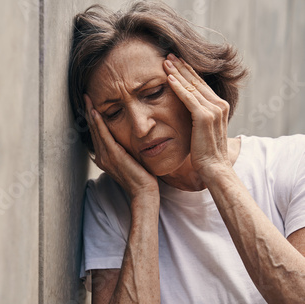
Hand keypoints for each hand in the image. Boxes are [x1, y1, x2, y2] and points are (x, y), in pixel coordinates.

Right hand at [84, 94, 158, 198]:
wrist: (143, 192)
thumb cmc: (142, 178)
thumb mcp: (131, 160)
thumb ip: (125, 151)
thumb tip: (126, 141)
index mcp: (104, 157)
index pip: (97, 133)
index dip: (93, 118)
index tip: (91, 104)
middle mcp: (101, 157)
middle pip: (93, 129)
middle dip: (89, 112)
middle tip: (86, 95)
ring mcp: (105, 157)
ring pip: (96, 130)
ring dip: (91, 113)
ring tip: (88, 99)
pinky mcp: (113, 155)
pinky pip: (103, 135)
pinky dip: (98, 123)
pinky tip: (95, 112)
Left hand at [163, 54, 231, 177]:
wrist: (213, 168)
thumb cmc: (205, 153)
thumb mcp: (202, 131)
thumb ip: (198, 118)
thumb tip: (188, 113)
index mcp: (218, 106)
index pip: (200, 84)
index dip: (187, 72)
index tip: (175, 62)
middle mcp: (218, 104)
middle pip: (196, 80)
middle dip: (181, 67)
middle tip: (168, 55)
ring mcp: (213, 110)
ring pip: (191, 86)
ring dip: (177, 72)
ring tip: (165, 62)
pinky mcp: (204, 117)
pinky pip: (188, 97)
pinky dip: (177, 87)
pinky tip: (168, 78)